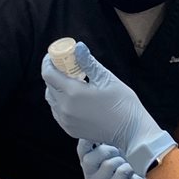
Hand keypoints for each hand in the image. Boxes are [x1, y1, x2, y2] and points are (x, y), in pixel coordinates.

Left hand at [42, 42, 176, 175]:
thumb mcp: (106, 78)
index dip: (49, 61)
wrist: (130, 131)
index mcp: (72, 93)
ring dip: (57, 87)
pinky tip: (76, 97)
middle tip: (68, 65)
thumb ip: (88, 62)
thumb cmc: (122, 103)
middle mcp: (65, 108)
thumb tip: (79, 47)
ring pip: (52, 99)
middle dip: (55, 73)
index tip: (56, 54)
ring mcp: (66, 121)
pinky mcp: (70, 129)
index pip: (48, 73)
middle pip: (49, 85)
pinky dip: (61, 101)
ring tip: (74, 81)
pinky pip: (57, 111)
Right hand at [78, 140, 169, 178]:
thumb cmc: (131, 159)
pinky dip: (129, 168)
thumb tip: (106, 121)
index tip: (101, 135)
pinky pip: (121, 172)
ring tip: (126, 164)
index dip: (89, 139)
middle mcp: (90, 178)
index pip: (82, 149)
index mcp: (88, 164)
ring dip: (121, 160)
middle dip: (107, 151)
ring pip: (108, 164)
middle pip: (89, 159)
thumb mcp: (117, 146)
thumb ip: (108, 137)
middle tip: (118, 152)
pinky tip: (132, 172)